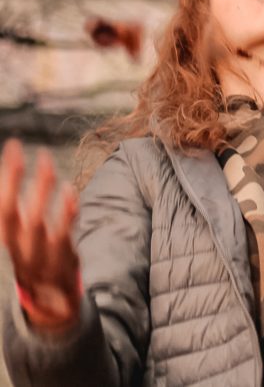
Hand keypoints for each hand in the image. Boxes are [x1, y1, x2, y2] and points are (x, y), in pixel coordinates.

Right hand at [0, 139, 81, 333]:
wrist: (51, 303)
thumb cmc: (36, 257)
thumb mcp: (24, 236)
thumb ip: (23, 209)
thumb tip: (20, 170)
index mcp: (8, 237)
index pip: (2, 205)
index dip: (7, 175)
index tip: (15, 146)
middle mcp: (18, 247)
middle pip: (13, 213)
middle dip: (18, 181)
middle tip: (35, 152)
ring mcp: (38, 256)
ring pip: (36, 224)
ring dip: (42, 194)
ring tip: (49, 164)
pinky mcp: (61, 261)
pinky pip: (62, 236)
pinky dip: (66, 214)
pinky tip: (71, 191)